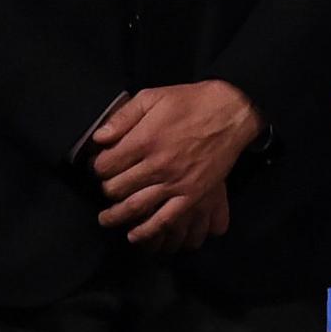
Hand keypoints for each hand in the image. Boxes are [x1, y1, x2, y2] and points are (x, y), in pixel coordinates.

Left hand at [91, 80, 261, 245]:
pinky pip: (165, 219)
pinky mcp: (192, 194)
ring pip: (134, 208)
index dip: (97, 167)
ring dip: (115, 216)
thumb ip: (123, 116)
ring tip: (106, 218)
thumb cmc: (192, 102)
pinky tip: (134, 235)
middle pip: (116, 188)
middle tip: (108, 187)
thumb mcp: (154, 96)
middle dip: (106, 189)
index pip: (105, 166)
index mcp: (144, 141)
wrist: (233, 112)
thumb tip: (98, 138)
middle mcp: (156, 165)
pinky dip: (146, 231)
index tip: (101, 166)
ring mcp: (175, 183)